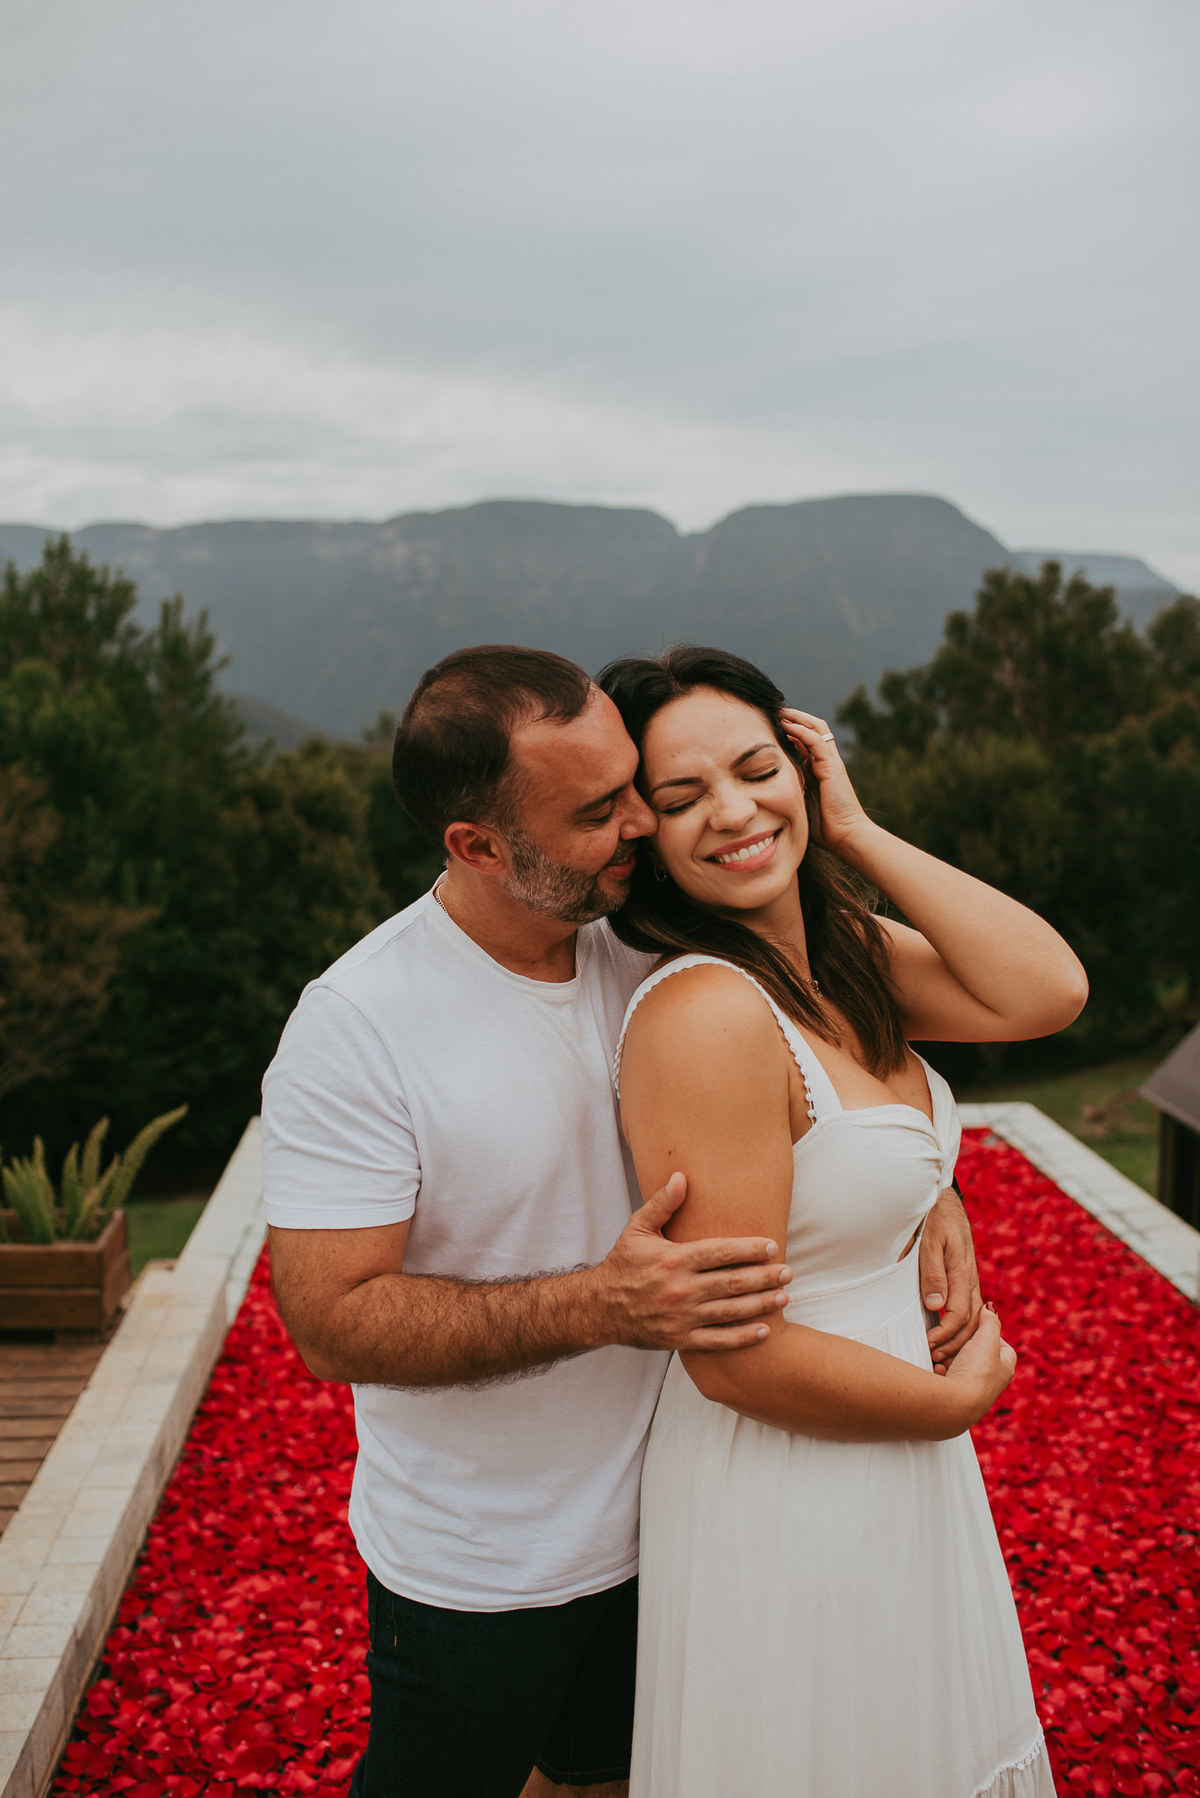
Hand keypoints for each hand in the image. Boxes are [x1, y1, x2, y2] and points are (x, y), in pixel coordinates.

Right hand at [588, 1173, 792, 1351]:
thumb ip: (662, 1204)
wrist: (599, 1308)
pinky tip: (764, 1330)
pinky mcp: (680, 1340)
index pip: (720, 1252)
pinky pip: (718, 1341)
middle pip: (733, 1282)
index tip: (772, 1246)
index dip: (749, 1249)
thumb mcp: (637, 1229)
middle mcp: (680, 1289)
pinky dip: (743, 1337)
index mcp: (674, 1260)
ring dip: (761, 1304)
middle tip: (788, 1272)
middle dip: (765, 1277)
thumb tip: (681, 1176)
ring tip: (784, 1297)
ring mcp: (681, 1317)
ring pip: (731, 1312)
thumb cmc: (622, 1264)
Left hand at [779, 708, 873, 855]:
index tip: (766, 725)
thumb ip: (785, 792)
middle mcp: (824, 762)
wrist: (844, 837)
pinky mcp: (833, 766)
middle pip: (811, 729)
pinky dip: (801, 730)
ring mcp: (830, 762)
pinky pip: (817, 741)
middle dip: (792, 718)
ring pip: (816, 729)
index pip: (802, 741)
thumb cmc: (821, 828)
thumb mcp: (797, 804)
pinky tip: (786, 725)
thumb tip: (759, 792)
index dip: (787, 731)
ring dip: (797, 718)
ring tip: (778, 711)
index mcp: (816, 770)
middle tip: (772, 712)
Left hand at [920, 1187, 982, 1368]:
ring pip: (974, 1320)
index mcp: (962, 1273)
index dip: (944, 1335)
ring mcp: (970, 1282)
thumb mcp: (928, 1243)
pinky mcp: (966, 1282)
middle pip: (971, 1324)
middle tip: (932, 1358)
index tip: (927, 1344)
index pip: (958, 1315)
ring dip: (960, 1341)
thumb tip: (936, 1306)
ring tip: (940, 1355)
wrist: (945, 1205)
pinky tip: (949, 1339)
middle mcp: (970, 1281)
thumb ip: (932, 1273)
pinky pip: (970, 1311)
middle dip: (954, 1345)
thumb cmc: (934, 1221)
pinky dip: (963, 1330)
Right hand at [940, 1305, 1015, 1425]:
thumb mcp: (986, 1338)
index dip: (986, 1332)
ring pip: (959, 1365)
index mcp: (1005, 1367)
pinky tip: (937, 1369)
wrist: (957, 1404)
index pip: (1000, 1343)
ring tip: (941, 1355)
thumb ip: (989, 1320)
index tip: (972, 1325)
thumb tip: (990, 1307)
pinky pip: (947, 1378)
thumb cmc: (976, 1371)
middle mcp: (992, 1381)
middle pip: (976, 1354)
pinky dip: (941, 1372)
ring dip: (948, 1358)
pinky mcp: (956, 1397)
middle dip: (961, 1345)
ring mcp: (974, 1390)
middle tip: (952, 1340)